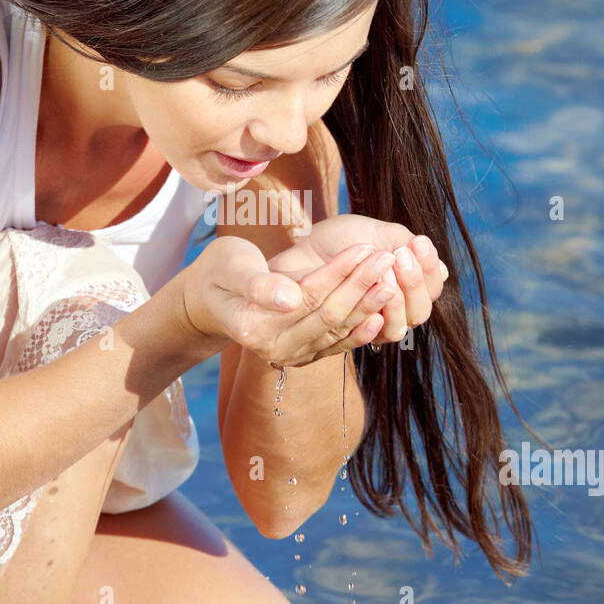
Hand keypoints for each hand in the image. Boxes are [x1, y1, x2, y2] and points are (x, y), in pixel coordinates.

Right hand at [180, 235, 406, 366]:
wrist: (211, 299)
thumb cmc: (219, 272)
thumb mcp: (231, 266)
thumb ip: (258, 283)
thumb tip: (289, 299)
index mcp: (254, 327)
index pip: (307, 297)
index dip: (338, 272)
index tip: (364, 247)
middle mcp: (274, 349)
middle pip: (328, 315)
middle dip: (360, 285)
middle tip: (387, 257)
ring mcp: (291, 356)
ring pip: (338, 330)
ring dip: (368, 305)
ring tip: (393, 277)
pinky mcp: (304, 356)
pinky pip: (337, 345)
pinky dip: (361, 331)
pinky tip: (383, 315)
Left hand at [267, 214, 448, 346]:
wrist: (301, 247)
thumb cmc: (340, 240)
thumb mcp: (378, 234)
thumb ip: (408, 249)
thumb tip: (441, 272)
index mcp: (407, 288)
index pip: (432, 289)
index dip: (428, 269)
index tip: (418, 242)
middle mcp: (393, 312)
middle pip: (419, 312)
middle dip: (414, 282)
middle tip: (399, 254)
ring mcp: (370, 327)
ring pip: (397, 328)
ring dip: (395, 297)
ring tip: (384, 266)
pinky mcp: (345, 338)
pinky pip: (365, 337)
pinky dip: (372, 316)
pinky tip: (371, 293)